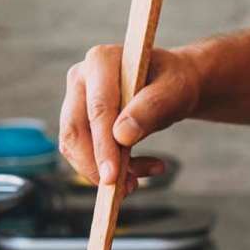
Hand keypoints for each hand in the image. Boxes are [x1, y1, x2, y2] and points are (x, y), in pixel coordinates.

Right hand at [58, 44, 201, 189]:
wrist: (171, 88)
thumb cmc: (174, 84)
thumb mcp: (175, 92)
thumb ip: (152, 108)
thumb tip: (121, 136)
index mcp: (101, 61)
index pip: (98, 109)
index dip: (103, 145)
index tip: (112, 177)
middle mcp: (80, 78)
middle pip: (75, 130)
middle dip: (97, 165)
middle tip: (125, 189)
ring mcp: (75, 100)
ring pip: (73, 146)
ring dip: (101, 171)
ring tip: (136, 182)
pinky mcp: (77, 122)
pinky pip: (82, 153)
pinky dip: (106, 169)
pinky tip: (136, 172)